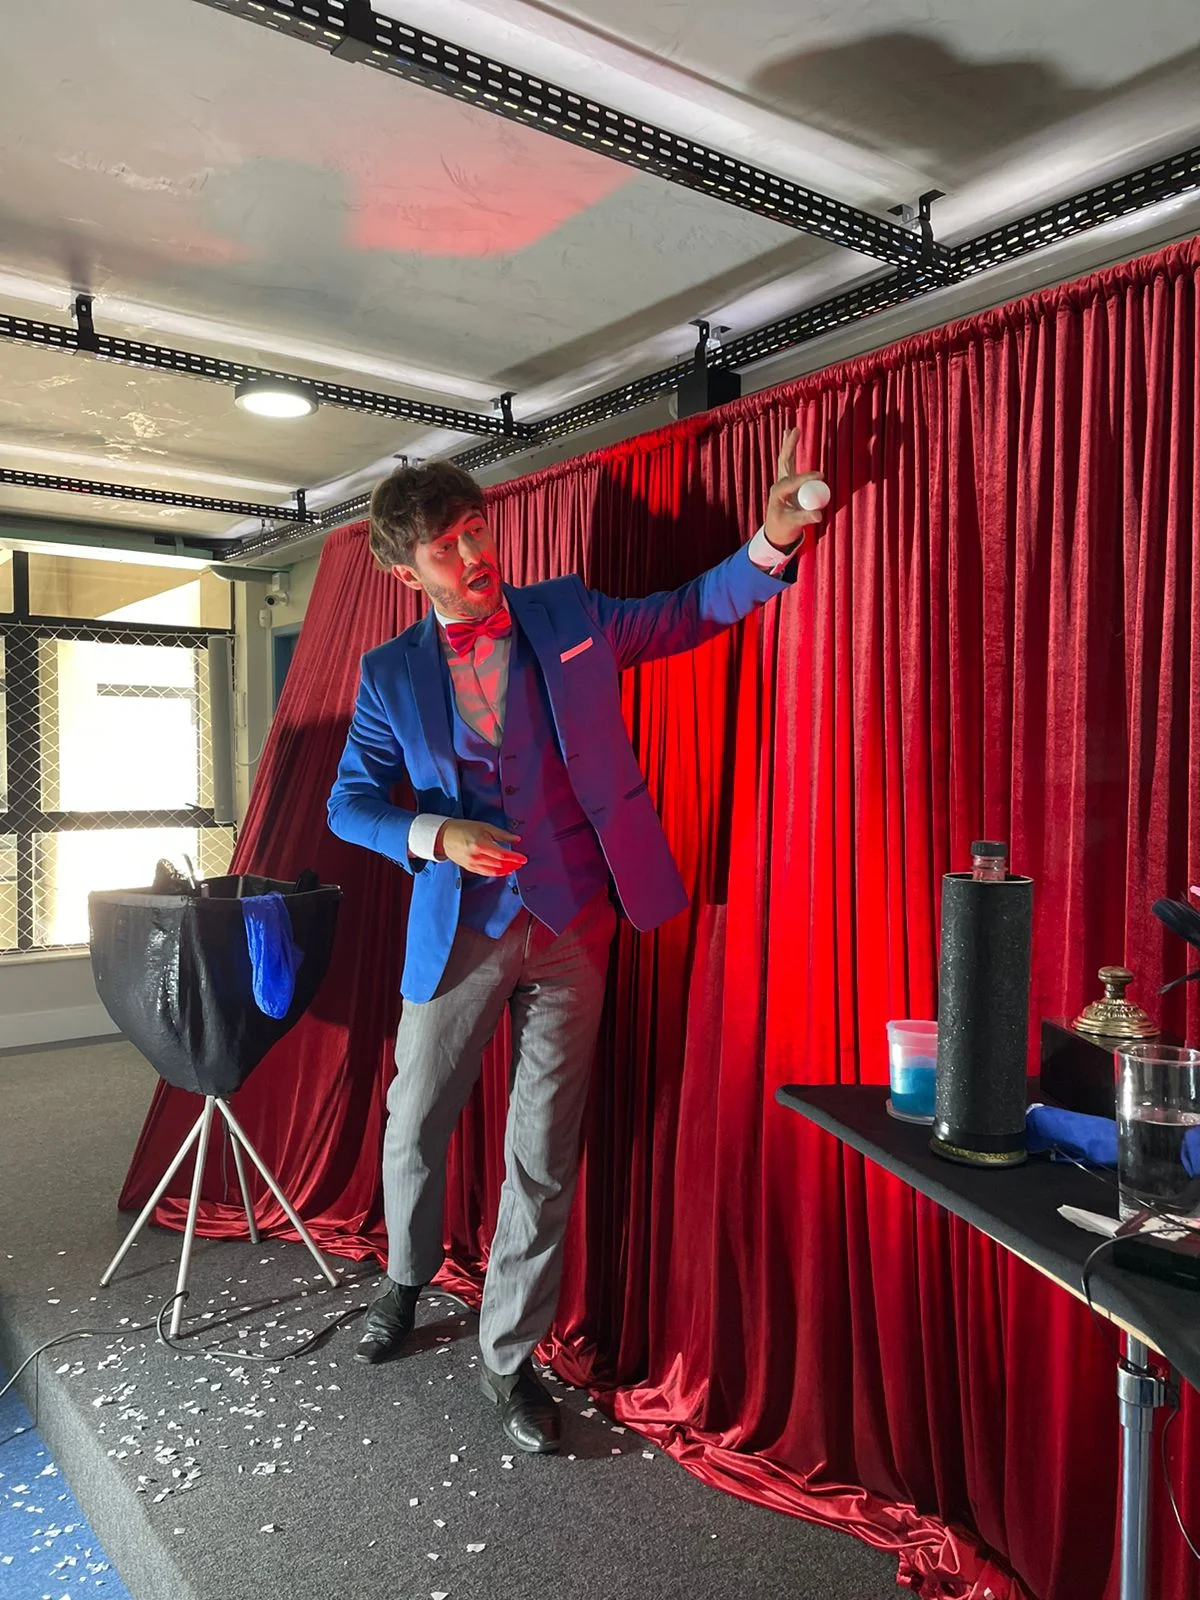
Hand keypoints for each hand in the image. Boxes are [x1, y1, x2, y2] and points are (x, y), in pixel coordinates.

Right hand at [436, 820, 527, 876]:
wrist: (444, 836)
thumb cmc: (464, 828)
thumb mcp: (485, 827)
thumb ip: (502, 835)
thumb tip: (517, 840)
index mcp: (480, 844)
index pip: (502, 854)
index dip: (514, 858)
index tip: (523, 858)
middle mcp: (476, 856)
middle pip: (499, 864)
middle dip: (512, 864)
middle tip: (520, 862)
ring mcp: (472, 864)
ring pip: (494, 871)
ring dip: (506, 870)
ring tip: (514, 867)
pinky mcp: (469, 868)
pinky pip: (486, 873)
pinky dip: (497, 873)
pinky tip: (503, 871)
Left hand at [763, 426, 825, 551]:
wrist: (776, 532)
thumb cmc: (784, 528)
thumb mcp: (795, 525)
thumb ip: (806, 518)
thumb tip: (819, 515)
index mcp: (778, 493)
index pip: (793, 481)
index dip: (807, 477)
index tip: (821, 476)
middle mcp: (778, 485)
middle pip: (784, 462)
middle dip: (790, 446)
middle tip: (794, 431)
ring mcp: (782, 482)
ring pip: (786, 459)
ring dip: (789, 444)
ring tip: (791, 429)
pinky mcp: (787, 482)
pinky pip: (789, 463)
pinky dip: (791, 450)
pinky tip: (789, 437)